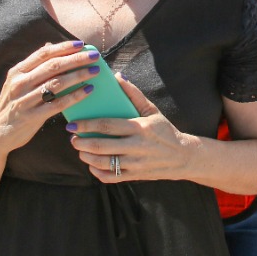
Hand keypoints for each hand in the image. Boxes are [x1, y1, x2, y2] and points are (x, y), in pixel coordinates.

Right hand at [0, 41, 100, 151]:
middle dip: (76, 59)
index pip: (43, 54)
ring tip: (95, 71)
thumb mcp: (17, 82)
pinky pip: (58, 104)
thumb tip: (50, 46)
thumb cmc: (12, 105)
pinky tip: (88, 91)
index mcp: (17, 72)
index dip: (63, 47)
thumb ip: (33, 66)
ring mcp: (25, 100)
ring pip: (57, 83)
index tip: (81, 44)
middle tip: (94, 55)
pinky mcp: (32, 116)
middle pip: (53, 66)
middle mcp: (20, 83)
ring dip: (79, 75)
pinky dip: (75, 96)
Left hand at [70, 74, 195, 182]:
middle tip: (73, 138)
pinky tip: (93, 164)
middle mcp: (136, 147)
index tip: (73, 124)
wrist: (184, 157)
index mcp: (139, 127)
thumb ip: (134, 94)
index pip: (106, 125)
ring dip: (86, 156)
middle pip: (101, 146)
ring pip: (102, 163)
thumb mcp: (152, 111)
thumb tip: (117, 77)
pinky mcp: (135, 176)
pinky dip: (97, 172)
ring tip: (80, 150)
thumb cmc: (165, 131)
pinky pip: (110, 177)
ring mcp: (135, 164)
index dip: (86, 124)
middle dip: (81, 142)